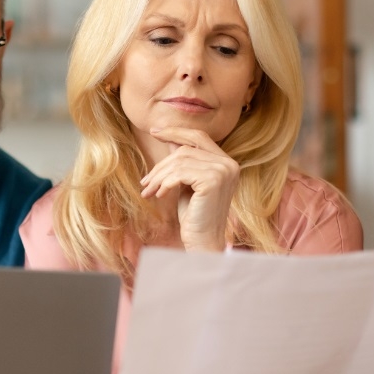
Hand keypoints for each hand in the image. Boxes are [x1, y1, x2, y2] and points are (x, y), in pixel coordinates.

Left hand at [139, 127, 239, 251]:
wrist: (203, 242)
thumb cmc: (194, 216)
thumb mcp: (187, 183)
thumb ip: (184, 162)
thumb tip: (170, 139)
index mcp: (227, 162)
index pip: (199, 137)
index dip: (176, 132)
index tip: (154, 131)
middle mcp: (229, 164)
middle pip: (185, 150)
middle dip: (161, 165)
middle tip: (145, 182)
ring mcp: (223, 171)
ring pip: (180, 161)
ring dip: (159, 176)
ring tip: (148, 191)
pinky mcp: (213, 181)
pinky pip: (180, 173)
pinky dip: (165, 183)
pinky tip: (159, 196)